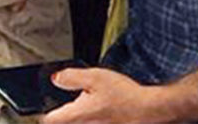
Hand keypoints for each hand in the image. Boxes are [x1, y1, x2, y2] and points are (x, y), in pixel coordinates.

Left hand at [43, 68, 169, 123]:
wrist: (153, 110)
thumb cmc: (127, 95)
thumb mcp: (95, 77)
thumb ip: (71, 78)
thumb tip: (56, 79)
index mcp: (77, 116)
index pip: (49, 120)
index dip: (44, 111)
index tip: (46, 104)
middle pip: (64, 122)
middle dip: (65, 113)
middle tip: (74, 101)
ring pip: (80, 122)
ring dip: (82, 116)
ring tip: (93, 103)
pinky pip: (95, 123)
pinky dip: (96, 118)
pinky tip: (104, 109)